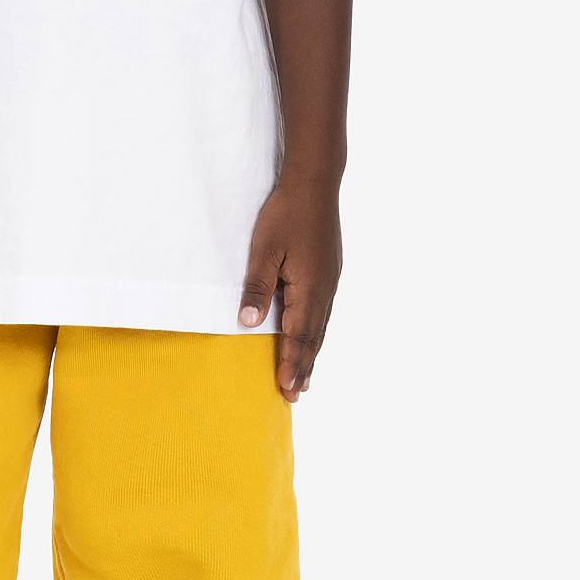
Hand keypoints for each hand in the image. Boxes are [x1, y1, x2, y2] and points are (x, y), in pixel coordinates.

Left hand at [238, 175, 342, 402]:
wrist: (314, 183)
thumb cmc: (285, 214)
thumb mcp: (264, 250)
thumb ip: (257, 288)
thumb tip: (249, 323)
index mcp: (309, 289)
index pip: (298, 337)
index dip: (291, 366)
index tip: (285, 391)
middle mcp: (324, 290)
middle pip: (313, 338)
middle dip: (303, 368)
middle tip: (295, 396)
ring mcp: (330, 281)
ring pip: (321, 326)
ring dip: (312, 353)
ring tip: (306, 377)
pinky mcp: (330, 271)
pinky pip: (324, 311)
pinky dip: (318, 332)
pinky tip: (314, 336)